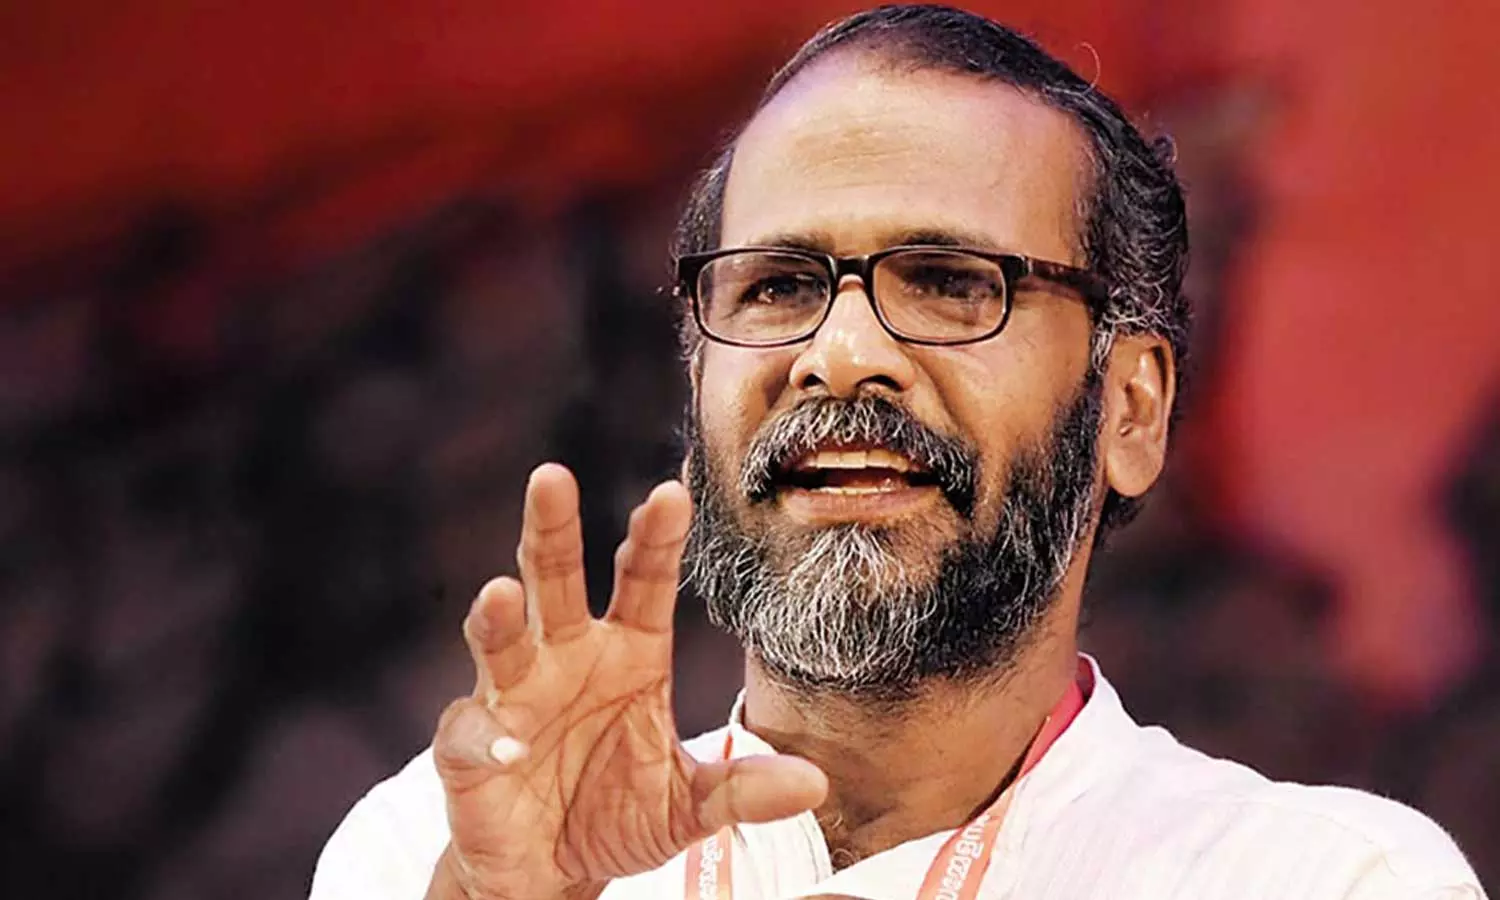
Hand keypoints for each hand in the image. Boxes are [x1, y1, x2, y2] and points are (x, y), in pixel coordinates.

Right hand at [426, 464, 827, 899]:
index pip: (644, 580)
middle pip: (556, 578)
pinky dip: (484, 734)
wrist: (554, 872)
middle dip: (552, 528)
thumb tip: (816, 782)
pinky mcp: (472, 747)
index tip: (674, 489)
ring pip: (502, 639)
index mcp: (629, 653)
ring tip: (501, 595)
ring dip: (498, 617)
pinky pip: (470, 731)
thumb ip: (742, 789)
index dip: (657, 536)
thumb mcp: (689, 805)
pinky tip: (506, 741)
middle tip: (552, 477)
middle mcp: (569, 657)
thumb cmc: (620, 815)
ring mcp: (515, 696)